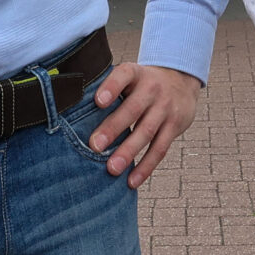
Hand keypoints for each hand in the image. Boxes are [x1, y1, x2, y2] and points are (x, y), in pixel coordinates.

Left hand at [85, 63, 200, 186]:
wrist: (181, 81)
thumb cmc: (142, 84)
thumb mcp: (130, 76)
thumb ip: (108, 88)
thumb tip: (73, 108)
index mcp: (136, 74)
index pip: (124, 75)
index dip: (111, 87)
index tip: (98, 101)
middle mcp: (152, 89)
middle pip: (133, 109)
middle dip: (113, 128)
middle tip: (94, 146)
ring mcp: (165, 108)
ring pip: (146, 132)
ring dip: (128, 152)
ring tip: (112, 169)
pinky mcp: (175, 126)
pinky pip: (160, 149)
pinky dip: (146, 167)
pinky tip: (131, 180)